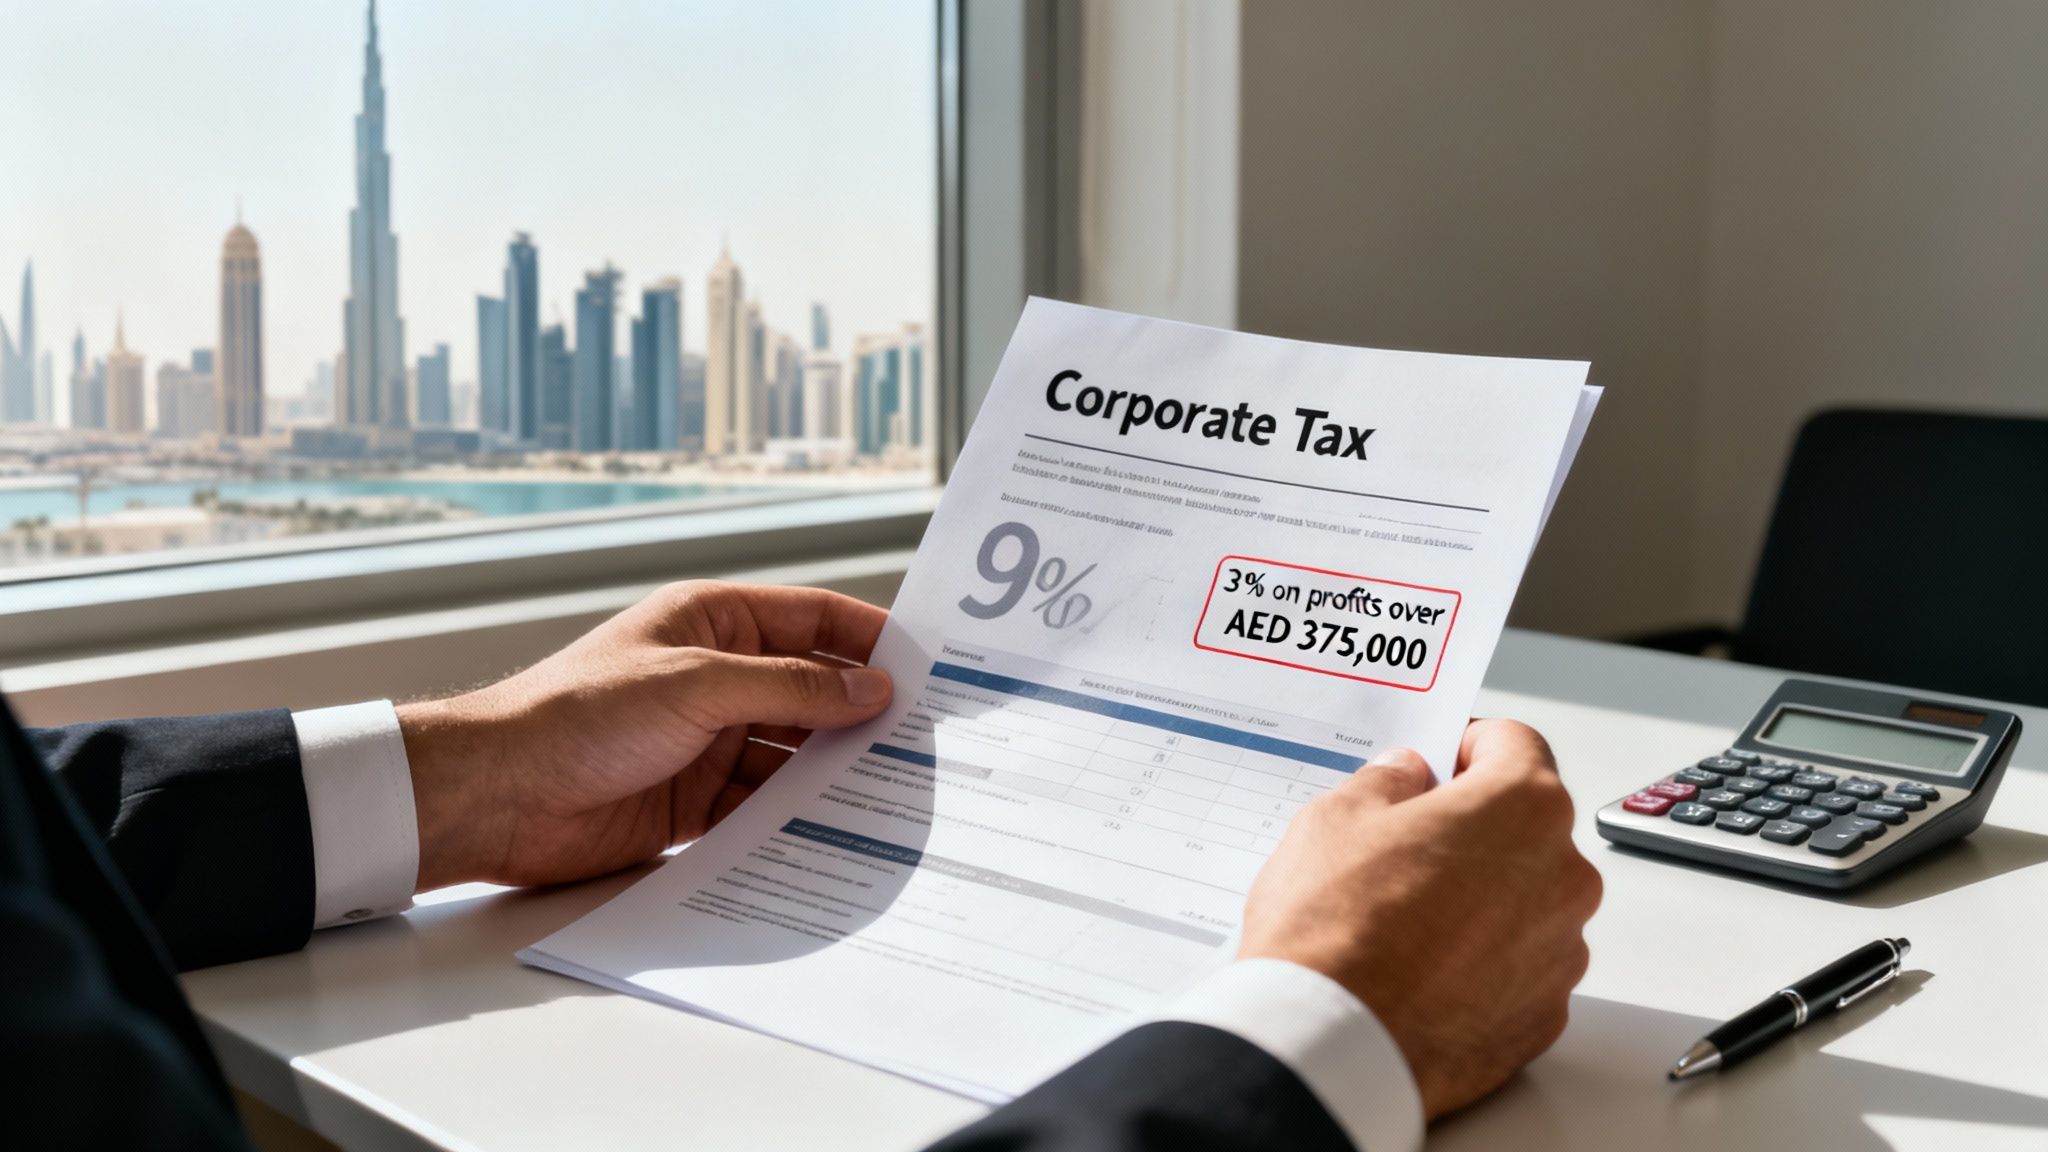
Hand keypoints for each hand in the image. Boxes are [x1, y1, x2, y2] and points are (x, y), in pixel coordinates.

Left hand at [396, 581, 892, 892]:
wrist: (497, 796)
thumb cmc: (576, 714)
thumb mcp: (696, 686)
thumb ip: (790, 689)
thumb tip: (870, 691)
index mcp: (713, 622)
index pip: (813, 619)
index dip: (871, 638)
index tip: (929, 666)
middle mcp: (716, 677)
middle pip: (812, 691)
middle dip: (863, 713)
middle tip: (928, 738)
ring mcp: (707, 740)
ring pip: (794, 752)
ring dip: (835, 770)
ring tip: (895, 789)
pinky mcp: (696, 801)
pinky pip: (764, 805)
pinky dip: (798, 816)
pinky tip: (837, 828)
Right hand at [1238, 719, 1600, 1119]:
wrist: (1330, 1045)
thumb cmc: (1333, 929)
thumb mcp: (1335, 818)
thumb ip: (1386, 782)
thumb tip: (1406, 779)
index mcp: (1523, 808)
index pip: (1516, 745)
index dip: (1469, 746)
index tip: (1439, 762)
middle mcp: (1564, 876)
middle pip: (1526, 827)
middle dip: (1474, 828)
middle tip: (1404, 846)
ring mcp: (1561, 952)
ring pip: (1525, 900)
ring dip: (1482, 897)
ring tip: (1406, 920)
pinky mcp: (1545, 1015)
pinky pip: (1519, 967)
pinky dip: (1482, 962)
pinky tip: (1421, 970)